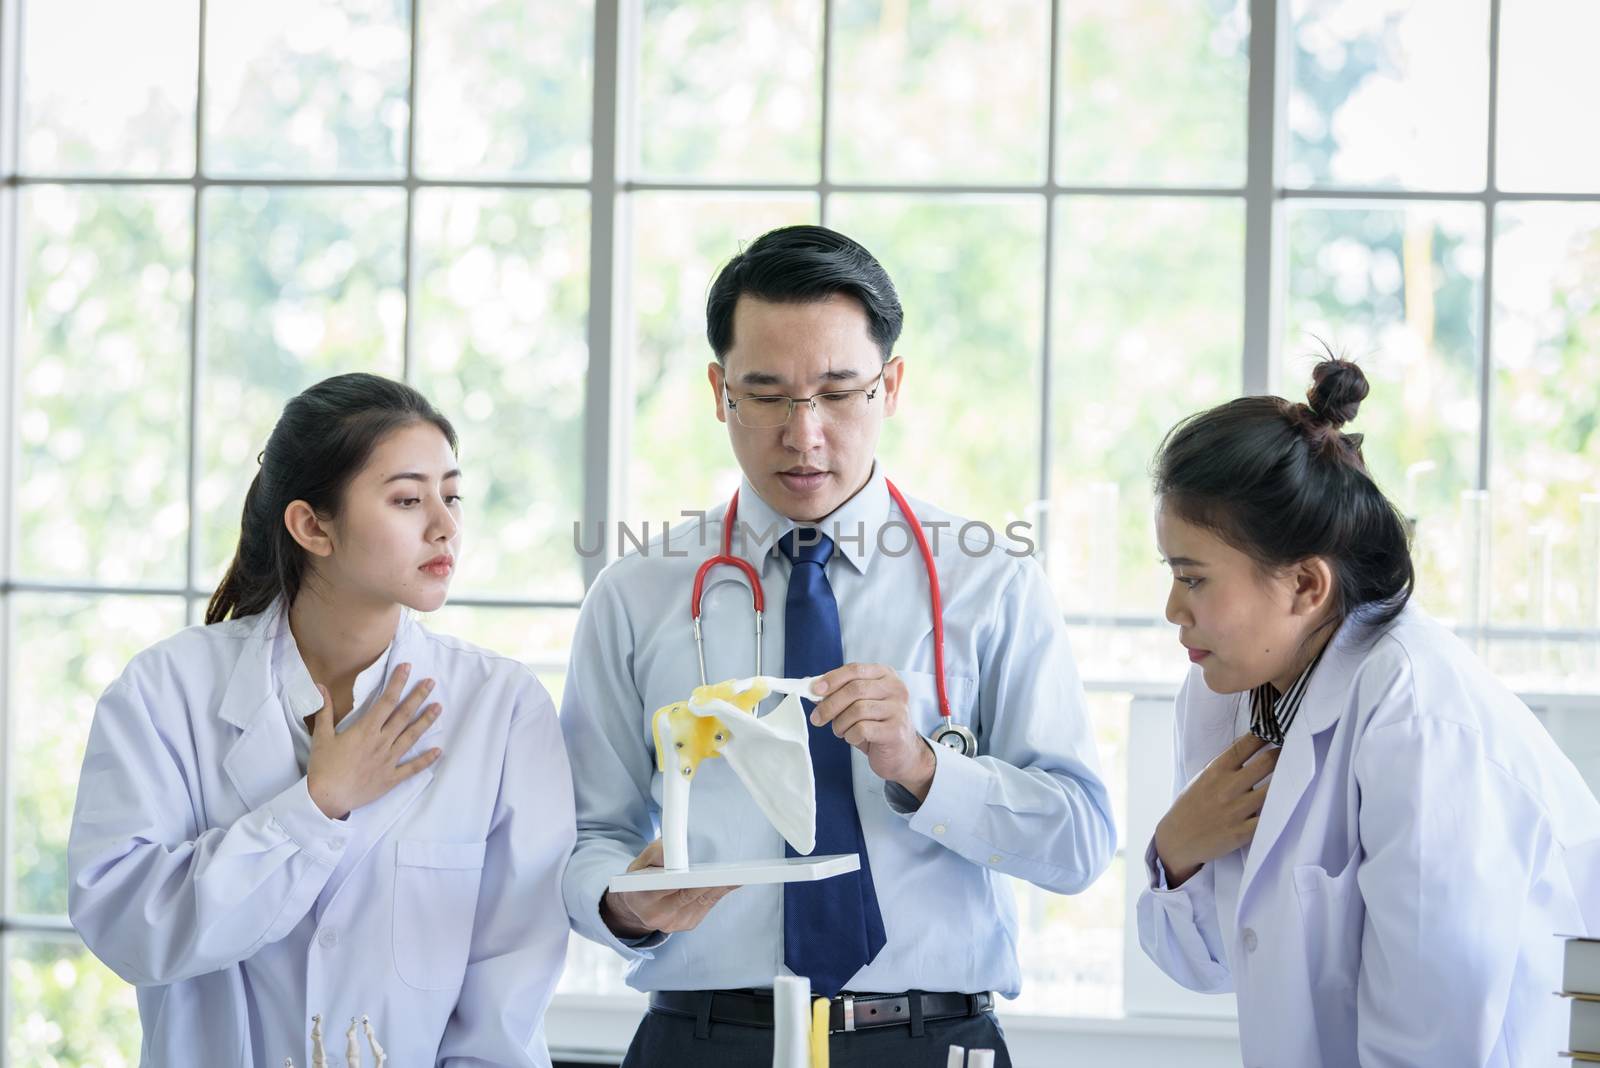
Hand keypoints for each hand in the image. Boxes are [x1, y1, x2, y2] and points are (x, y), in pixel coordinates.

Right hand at [306, 663, 442, 819]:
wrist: (326, 798)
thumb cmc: (323, 767)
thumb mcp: (321, 736)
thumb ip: (324, 710)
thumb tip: (320, 686)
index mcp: (366, 730)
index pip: (386, 701)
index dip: (397, 682)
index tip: (407, 668)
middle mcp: (382, 742)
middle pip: (403, 715)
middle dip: (418, 697)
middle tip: (431, 683)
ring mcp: (389, 760)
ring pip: (412, 737)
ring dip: (426, 721)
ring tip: (439, 707)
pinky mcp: (391, 778)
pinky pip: (412, 768)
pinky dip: (426, 760)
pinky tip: (438, 751)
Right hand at [600, 839, 737, 938]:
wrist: (637, 907)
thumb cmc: (640, 878)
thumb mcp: (639, 863)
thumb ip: (654, 853)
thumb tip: (674, 847)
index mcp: (642, 897)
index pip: (667, 886)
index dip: (688, 879)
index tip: (705, 871)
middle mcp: (659, 915)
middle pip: (691, 894)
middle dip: (711, 881)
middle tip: (730, 869)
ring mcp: (676, 923)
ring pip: (704, 900)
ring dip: (720, 884)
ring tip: (737, 870)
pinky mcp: (689, 924)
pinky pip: (708, 904)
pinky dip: (720, 890)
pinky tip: (733, 879)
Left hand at [809, 663, 935, 800]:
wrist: (903, 754)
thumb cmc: (877, 726)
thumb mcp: (859, 705)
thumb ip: (839, 694)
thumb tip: (811, 688)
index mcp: (885, 675)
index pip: (855, 669)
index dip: (832, 679)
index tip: (814, 690)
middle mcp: (895, 688)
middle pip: (854, 689)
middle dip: (830, 705)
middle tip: (817, 718)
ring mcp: (898, 709)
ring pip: (857, 710)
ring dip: (840, 723)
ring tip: (840, 731)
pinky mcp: (895, 730)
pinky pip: (862, 729)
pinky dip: (851, 736)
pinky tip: (854, 738)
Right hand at [1153, 733, 1279, 887]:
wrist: (1177, 839)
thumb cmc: (1191, 805)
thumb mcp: (1202, 778)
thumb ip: (1224, 765)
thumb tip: (1249, 747)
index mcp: (1216, 771)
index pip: (1245, 746)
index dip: (1264, 735)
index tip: (1276, 730)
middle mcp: (1227, 787)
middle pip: (1266, 763)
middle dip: (1283, 754)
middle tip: (1294, 750)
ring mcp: (1236, 810)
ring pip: (1273, 789)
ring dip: (1287, 780)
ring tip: (1297, 773)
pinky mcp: (1242, 832)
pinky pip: (1269, 819)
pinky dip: (1280, 810)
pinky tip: (1288, 803)